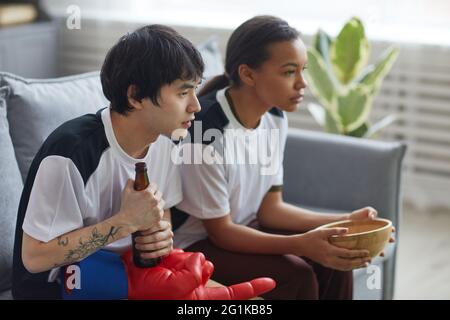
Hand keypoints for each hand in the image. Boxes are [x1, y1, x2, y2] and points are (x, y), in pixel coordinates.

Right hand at [119, 179, 164, 231]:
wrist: (127, 222)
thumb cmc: (126, 206)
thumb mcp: (126, 192)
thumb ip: (130, 182)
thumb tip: (133, 179)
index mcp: (148, 193)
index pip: (155, 185)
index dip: (151, 186)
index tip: (149, 188)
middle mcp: (155, 201)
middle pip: (160, 193)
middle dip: (155, 194)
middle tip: (149, 197)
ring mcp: (157, 210)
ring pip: (162, 202)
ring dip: (158, 202)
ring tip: (152, 204)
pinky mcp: (158, 217)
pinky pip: (161, 211)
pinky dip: (158, 211)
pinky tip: (152, 211)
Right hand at [122, 249, 275, 299]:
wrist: (126, 279)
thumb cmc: (148, 291)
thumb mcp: (175, 288)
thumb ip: (194, 274)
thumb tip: (202, 261)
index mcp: (198, 298)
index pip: (231, 296)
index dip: (251, 288)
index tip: (271, 282)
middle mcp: (195, 286)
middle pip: (209, 269)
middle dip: (196, 268)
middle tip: (172, 272)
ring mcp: (187, 272)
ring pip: (198, 258)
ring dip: (182, 261)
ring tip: (164, 267)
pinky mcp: (179, 261)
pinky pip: (186, 252)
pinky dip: (176, 254)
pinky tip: (163, 261)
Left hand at [133, 220, 173, 259]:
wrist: (159, 238)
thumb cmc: (151, 230)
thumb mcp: (151, 225)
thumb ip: (146, 224)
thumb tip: (136, 225)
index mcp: (166, 225)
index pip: (158, 226)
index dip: (148, 229)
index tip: (140, 232)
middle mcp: (169, 233)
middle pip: (156, 237)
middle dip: (144, 239)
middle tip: (136, 240)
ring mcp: (170, 242)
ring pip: (157, 245)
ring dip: (145, 247)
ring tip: (137, 246)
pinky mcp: (169, 250)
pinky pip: (158, 253)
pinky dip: (149, 255)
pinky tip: (142, 254)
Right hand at [297, 228, 371, 270]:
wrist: (300, 246)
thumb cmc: (311, 237)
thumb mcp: (322, 231)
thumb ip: (335, 231)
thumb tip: (347, 230)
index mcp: (329, 250)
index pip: (347, 253)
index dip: (358, 253)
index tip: (366, 252)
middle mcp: (329, 259)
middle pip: (348, 263)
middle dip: (359, 262)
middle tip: (369, 259)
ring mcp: (328, 263)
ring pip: (344, 268)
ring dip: (355, 266)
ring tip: (365, 264)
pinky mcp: (326, 264)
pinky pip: (340, 268)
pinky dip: (348, 267)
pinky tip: (354, 265)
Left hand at [348, 207, 395, 257]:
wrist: (346, 223)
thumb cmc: (357, 216)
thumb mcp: (365, 211)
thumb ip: (371, 211)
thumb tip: (372, 217)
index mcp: (378, 227)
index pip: (387, 228)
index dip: (391, 229)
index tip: (393, 230)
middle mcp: (376, 235)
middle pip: (385, 239)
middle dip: (389, 240)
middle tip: (391, 240)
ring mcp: (370, 241)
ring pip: (378, 248)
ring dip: (381, 251)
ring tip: (382, 253)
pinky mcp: (364, 247)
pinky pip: (368, 252)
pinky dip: (370, 256)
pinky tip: (370, 259)